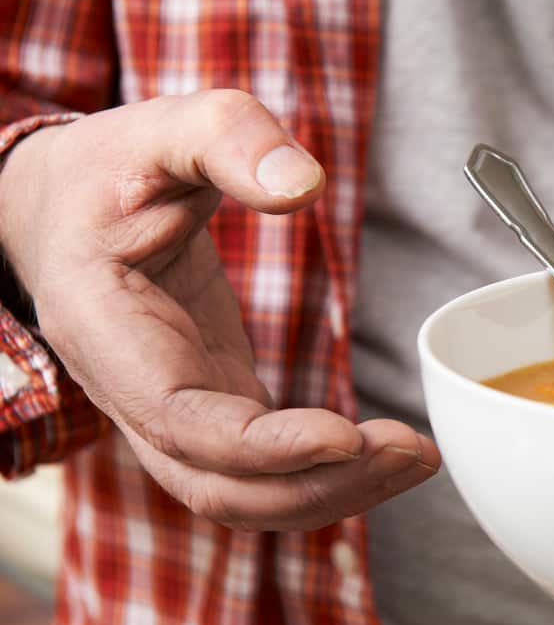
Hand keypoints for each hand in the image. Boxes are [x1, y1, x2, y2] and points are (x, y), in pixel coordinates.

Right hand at [0, 90, 439, 529]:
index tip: (346, 437)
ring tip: (416, 459)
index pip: (182, 422)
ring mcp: (174, 413)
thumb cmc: (108, 170)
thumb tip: (303, 185)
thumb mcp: (162, 130)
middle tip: (411, 452)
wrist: (66, 208)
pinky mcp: (215, 406)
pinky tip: (389, 452)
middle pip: (221, 486)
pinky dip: (327, 472)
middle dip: (319, 484)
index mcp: (107, 332)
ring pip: (245, 494)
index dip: (264, 447)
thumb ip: (228, 140)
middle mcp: (132, 395)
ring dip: (334, 491)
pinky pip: (267, 468)